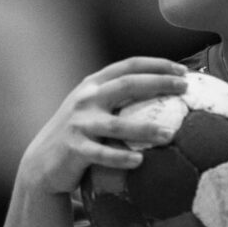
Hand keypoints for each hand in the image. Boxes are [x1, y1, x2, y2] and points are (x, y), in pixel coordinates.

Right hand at [19, 57, 187, 194]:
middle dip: (158, 83)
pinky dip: (121, 157)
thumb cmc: (82, 132)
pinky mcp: (74, 149)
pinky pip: (101, 154)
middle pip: (127, 85)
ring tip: (169, 134)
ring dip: (145, 129)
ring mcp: (79, 123)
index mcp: (94, 84)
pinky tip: (140, 160)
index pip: (129, 66)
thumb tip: (168, 94)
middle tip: (185, 88)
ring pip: (116, 124)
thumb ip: (121, 98)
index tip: (184, 70)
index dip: (157, 64)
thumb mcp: (96, 107)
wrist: (42, 161)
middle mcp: (86, 99)